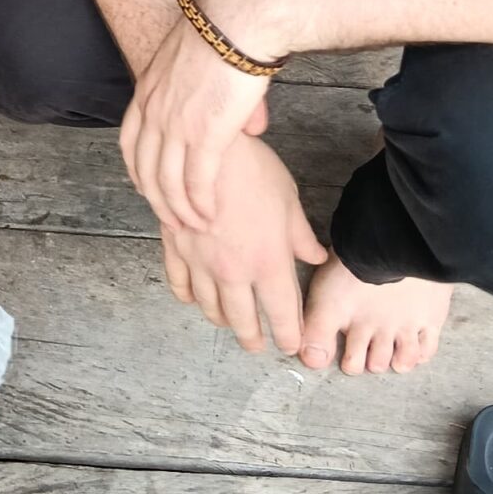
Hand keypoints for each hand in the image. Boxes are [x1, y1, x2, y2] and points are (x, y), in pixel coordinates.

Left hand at [121, 0, 281, 230]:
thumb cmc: (232, 32)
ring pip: (167, 183)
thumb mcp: (205, 64)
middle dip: (157, 199)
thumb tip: (250, 129)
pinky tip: (210, 218)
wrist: (240, 17)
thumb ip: (215, 99)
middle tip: (172, 220)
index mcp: (148, 89)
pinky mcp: (204, 134)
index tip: (147, 188)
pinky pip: (196, 182)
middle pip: (144, 169)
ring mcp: (176, 123)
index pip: (130, 141)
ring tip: (193, 227)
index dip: (137, 170)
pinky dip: (200, 205)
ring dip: (179, 210)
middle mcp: (154, 109)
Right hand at [157, 136, 327, 353]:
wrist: (205, 148)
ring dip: (222, 321)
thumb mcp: (287, 200)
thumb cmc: (252, 169)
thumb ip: (300, 236)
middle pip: (243, 321)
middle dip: (253, 338)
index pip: (282, 316)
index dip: (289, 335)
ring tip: (229, 325)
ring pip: (210, 308)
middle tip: (258, 346)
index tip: (293, 344)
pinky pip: (180, 284)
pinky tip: (194, 299)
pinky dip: (188, 297)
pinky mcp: (176, 247)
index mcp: (268, 262)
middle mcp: (234, 271)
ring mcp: (201, 262)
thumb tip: (316, 255)